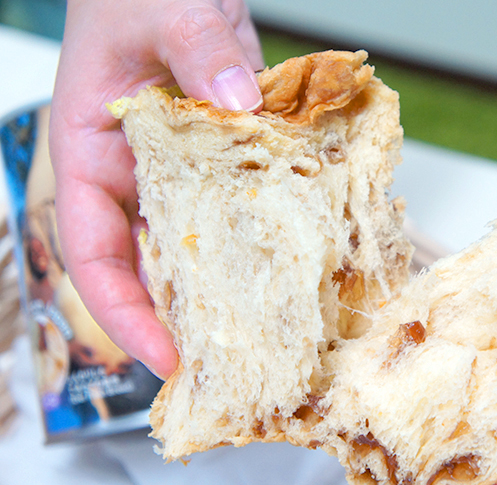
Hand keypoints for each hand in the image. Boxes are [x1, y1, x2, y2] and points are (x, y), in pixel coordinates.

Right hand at [49, 0, 264, 378]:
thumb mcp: (163, 8)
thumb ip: (198, 47)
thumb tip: (234, 99)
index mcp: (96, 157)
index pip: (95, 255)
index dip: (124, 313)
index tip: (164, 356)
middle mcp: (140, 177)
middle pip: (155, 266)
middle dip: (187, 318)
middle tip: (233, 361)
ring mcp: (188, 172)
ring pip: (206, 243)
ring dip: (236, 283)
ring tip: (274, 327)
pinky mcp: (230, 158)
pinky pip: (248, 204)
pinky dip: (270, 229)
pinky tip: (304, 253)